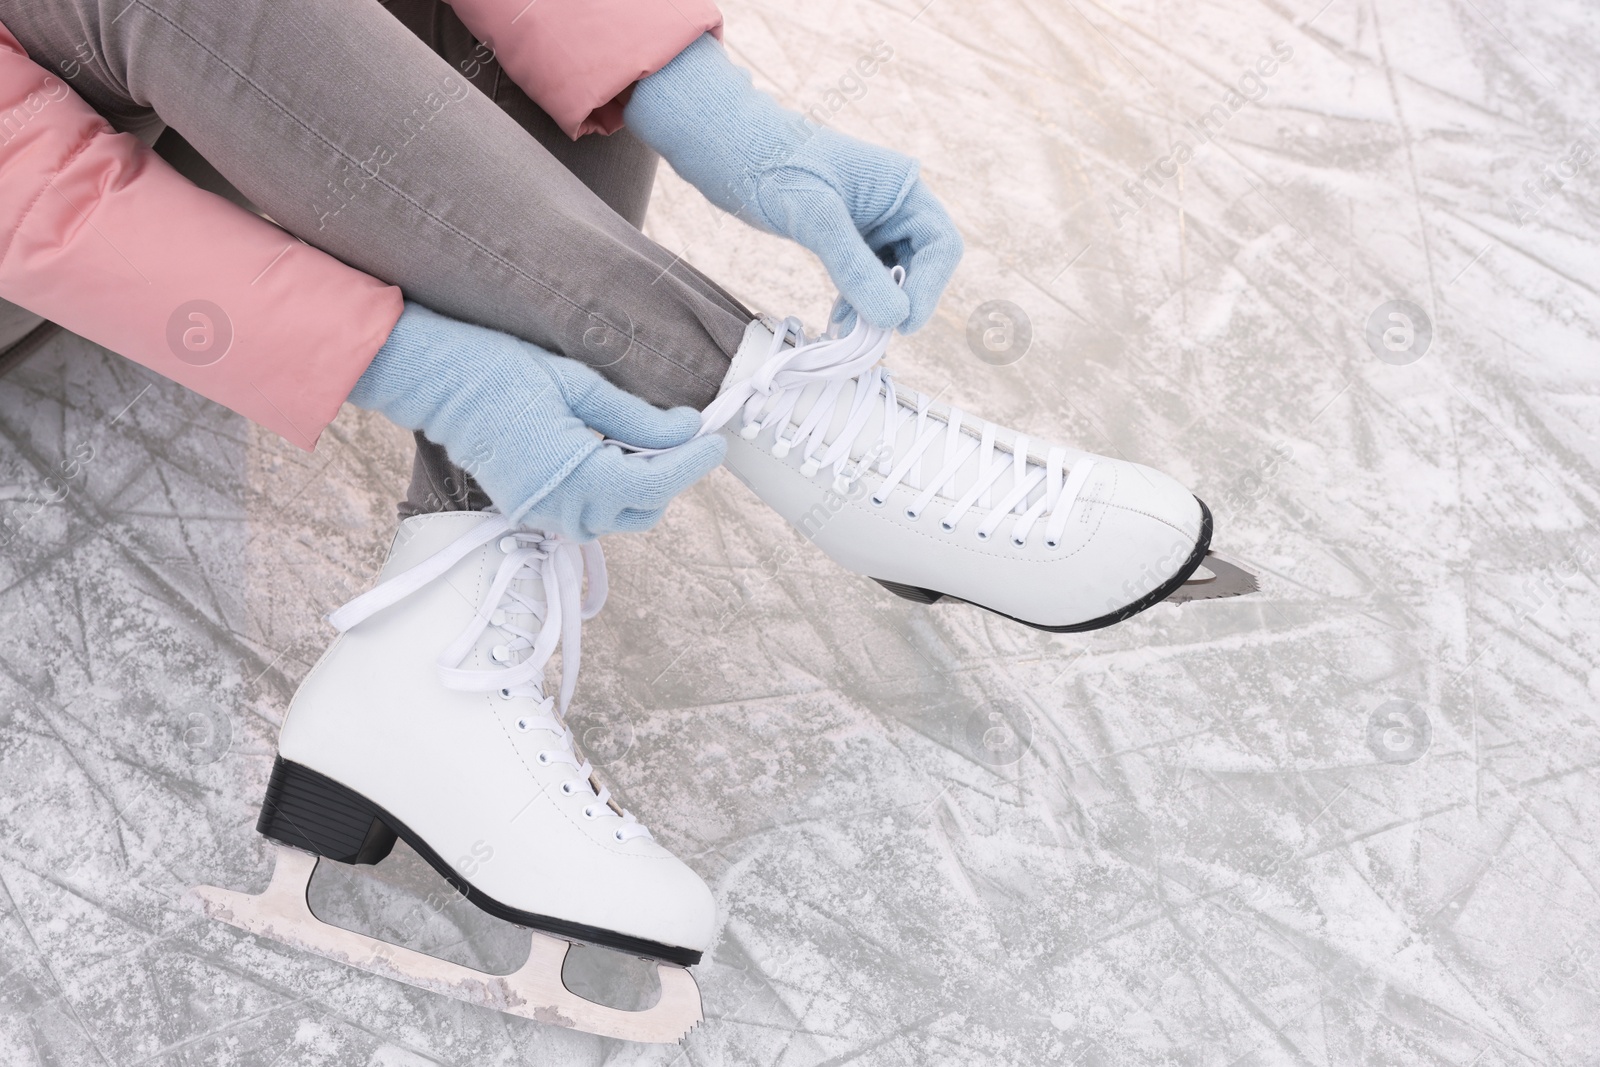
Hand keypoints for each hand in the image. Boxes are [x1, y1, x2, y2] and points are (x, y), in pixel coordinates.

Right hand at [348, 303, 725, 538]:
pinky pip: (588, 512)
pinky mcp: (533, 511)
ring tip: (642, 438)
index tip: (715, 439)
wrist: (437, 384)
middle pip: (643, 507)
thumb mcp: (581, 386)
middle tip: (680, 433)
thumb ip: (638, 419)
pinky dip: (609, 488)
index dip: (693, 462)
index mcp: (579, 478)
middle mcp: (564, 510)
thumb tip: (687, 430)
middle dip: (668, 474)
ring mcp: (545, 516)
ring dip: (638, 483)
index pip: (657, 483)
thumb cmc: (502, 372)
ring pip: (618, 514)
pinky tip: (609, 449)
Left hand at [625, 35, 962, 332]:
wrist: (729, 148)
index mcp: (903, 187)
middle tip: (871, 334)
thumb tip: (895, 319)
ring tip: (848, 328)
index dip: (928, 289)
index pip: (941, 246)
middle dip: (900, 300)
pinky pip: (867, 275)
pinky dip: (858, 299)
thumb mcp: (816, 218)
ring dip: (877, 305)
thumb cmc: (773, 167)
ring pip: (894, 275)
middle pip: (922, 264)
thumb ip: (855, 267)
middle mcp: (896, 203)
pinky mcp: (848, 235)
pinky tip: (839, 317)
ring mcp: (873, 220)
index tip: (902, 325)